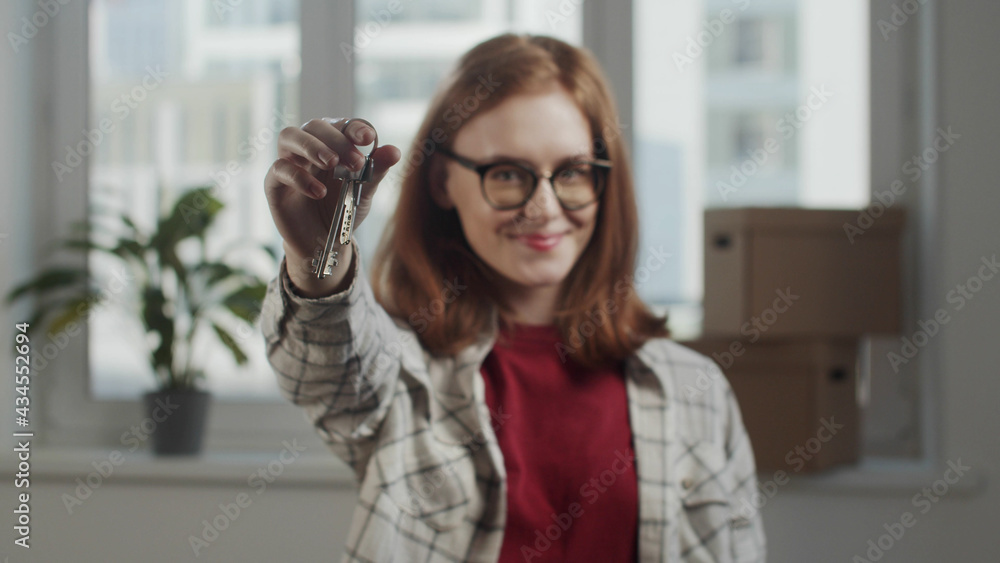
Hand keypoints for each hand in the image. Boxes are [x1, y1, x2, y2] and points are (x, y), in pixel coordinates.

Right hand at [264, 117, 400, 294]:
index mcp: (334, 143)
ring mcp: (290, 162)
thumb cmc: (343, 209)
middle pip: (316, 126)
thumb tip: (394, 152)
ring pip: (289, 136)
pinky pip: (279, 169)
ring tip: (331, 163)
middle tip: (355, 163)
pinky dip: (299, 177)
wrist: (324, 243)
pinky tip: (318, 192)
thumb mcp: (364, 192)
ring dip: (311, 146)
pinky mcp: (274, 183)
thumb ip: (375, 171)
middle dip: (337, 141)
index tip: (368, 139)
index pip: (342, 124)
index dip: (355, 127)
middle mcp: (309, 147)